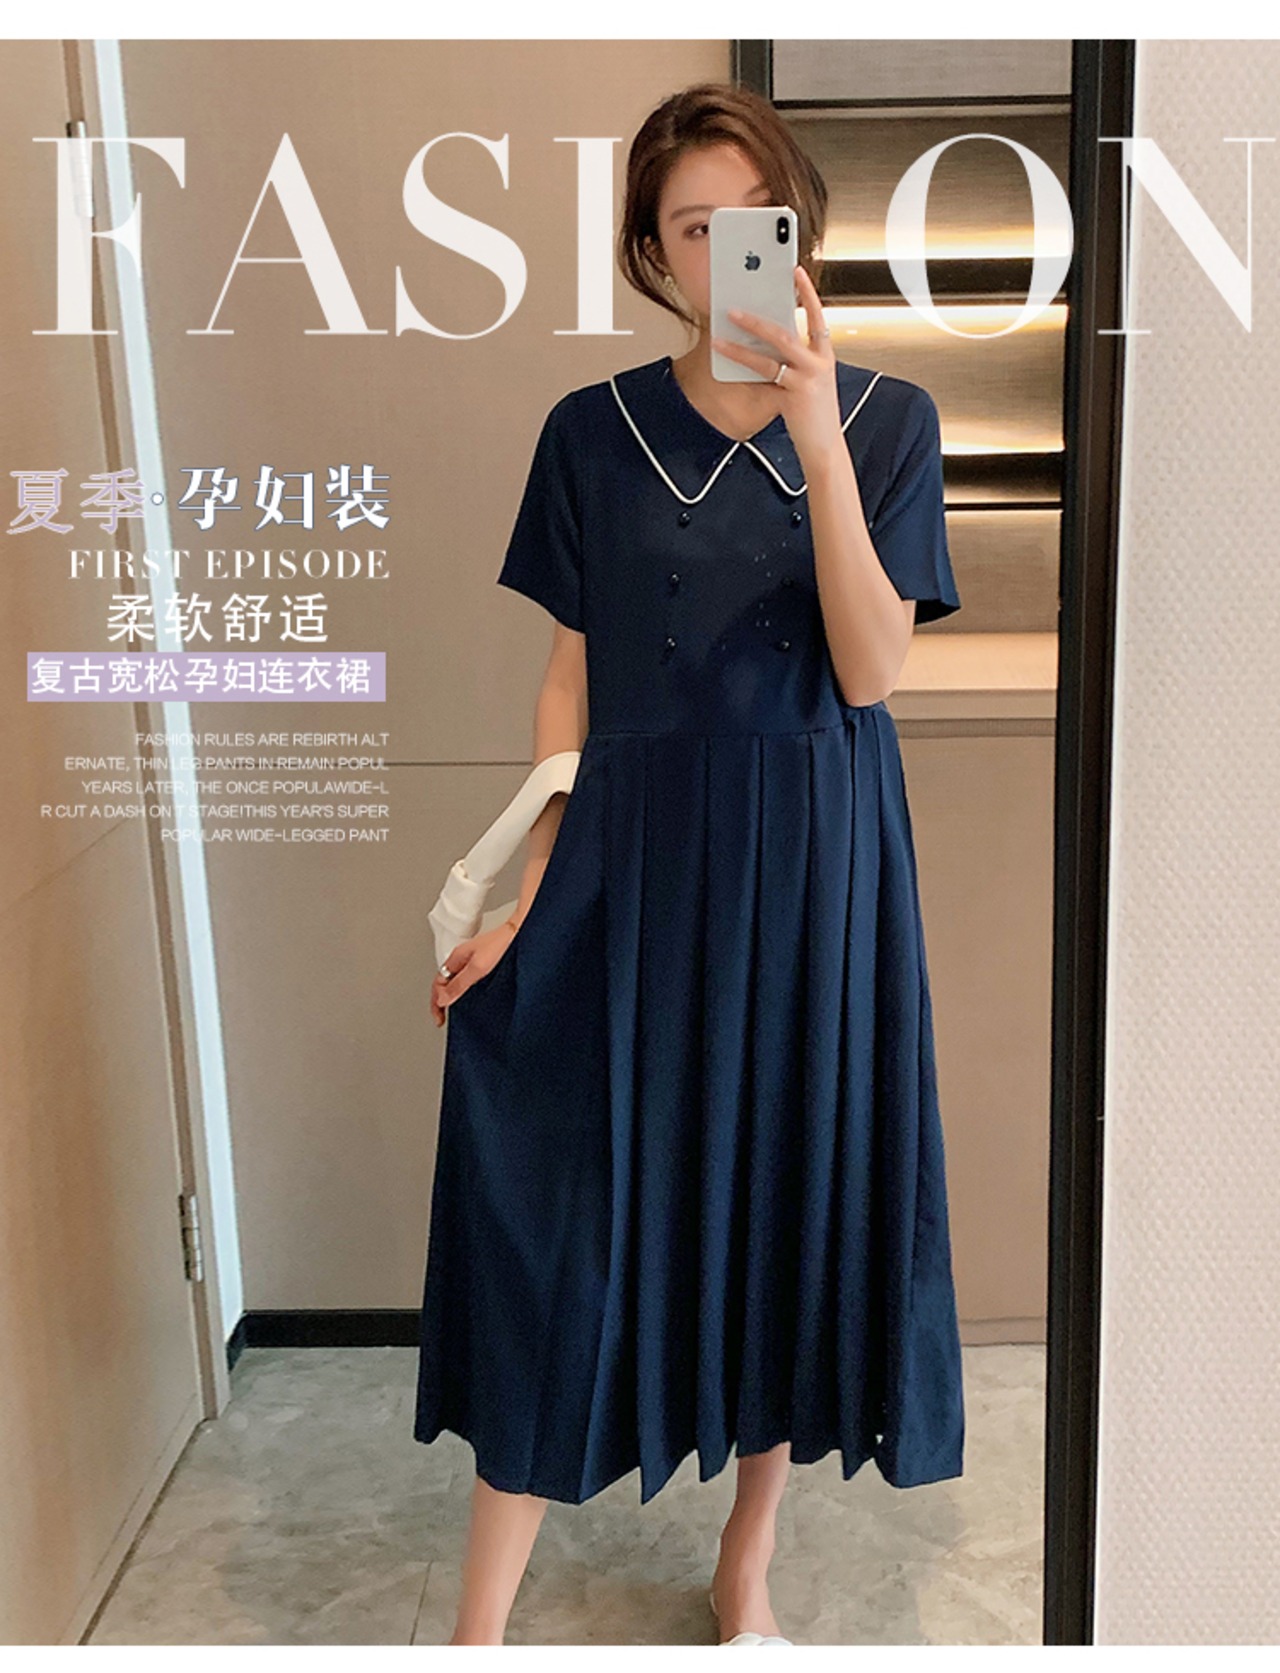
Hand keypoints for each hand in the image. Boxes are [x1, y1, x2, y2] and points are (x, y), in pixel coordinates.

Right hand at [430, 920, 517, 1025]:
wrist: (521, 932)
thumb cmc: (501, 944)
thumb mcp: (477, 968)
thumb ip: (459, 984)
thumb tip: (442, 999)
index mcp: (456, 959)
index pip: (438, 984)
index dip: (436, 1003)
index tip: (440, 1019)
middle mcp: (463, 959)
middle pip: (445, 983)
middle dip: (442, 1001)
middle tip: (443, 1017)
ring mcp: (474, 960)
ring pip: (457, 981)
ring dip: (454, 996)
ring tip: (455, 1011)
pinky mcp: (486, 962)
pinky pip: (470, 980)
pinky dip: (467, 991)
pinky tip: (474, 998)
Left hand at [709, 264, 840, 468]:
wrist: (825, 447)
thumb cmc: (814, 416)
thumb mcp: (809, 384)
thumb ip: (794, 364)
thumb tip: (765, 346)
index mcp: (824, 356)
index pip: (818, 317)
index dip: (807, 294)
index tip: (796, 273)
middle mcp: (819, 362)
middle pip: (787, 330)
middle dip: (759, 317)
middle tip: (736, 307)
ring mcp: (808, 377)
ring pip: (773, 350)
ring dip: (743, 340)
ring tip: (723, 332)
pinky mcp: (795, 393)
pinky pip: (765, 374)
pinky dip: (744, 364)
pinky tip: (728, 357)